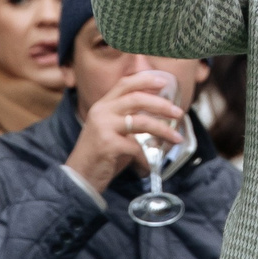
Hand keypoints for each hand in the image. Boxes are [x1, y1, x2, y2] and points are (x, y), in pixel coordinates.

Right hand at [66, 72, 188, 193]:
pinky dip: (147, 157)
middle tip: (178, 112)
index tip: (164, 81)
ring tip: (177, 138)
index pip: (125, 83)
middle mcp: (101, 112)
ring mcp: (103, 127)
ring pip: (141, 121)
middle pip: (136, 98)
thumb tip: (158, 115)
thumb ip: (128, 120)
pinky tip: (150, 165)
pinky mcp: (107, 145)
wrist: (79, 178)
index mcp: (102, 105)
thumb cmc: (100, 156)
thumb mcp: (111, 131)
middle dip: (161, 104)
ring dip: (163, 129)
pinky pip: (136, 147)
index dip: (146, 79)